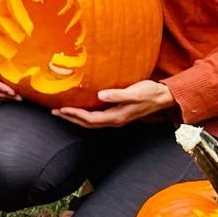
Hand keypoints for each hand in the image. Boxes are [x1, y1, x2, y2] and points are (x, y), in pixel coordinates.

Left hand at [53, 78, 173, 127]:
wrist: (163, 97)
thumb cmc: (150, 93)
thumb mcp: (134, 92)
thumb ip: (117, 95)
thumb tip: (100, 95)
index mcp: (117, 117)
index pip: (91, 119)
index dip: (75, 115)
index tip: (62, 109)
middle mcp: (115, 120)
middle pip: (88, 124)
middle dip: (70, 118)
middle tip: (54, 112)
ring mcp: (116, 117)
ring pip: (91, 122)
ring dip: (75, 118)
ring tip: (61, 112)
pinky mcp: (117, 112)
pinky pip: (97, 117)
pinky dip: (84, 114)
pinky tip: (79, 108)